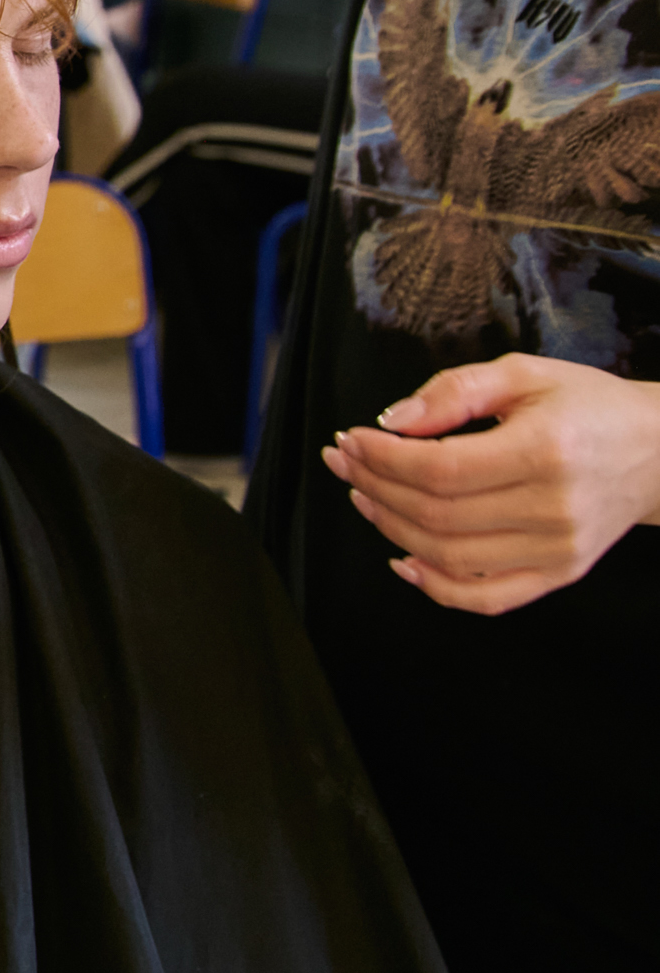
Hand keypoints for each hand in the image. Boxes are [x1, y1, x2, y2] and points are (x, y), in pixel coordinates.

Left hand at [321, 353, 659, 612]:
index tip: (350, 439)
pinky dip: (435, 587)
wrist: (658, 452)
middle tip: (344, 462)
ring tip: (364, 496)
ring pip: (450, 556)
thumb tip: (392, 421)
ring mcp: (557, 550)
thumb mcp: (524, 375)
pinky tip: (402, 558)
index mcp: (544, 451)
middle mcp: (552, 508)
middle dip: (375, 487)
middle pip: (436, 514)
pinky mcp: (558, 574)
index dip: (383, 458)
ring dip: (392, 529)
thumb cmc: (588, 405)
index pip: (440, 470)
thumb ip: (455, 391)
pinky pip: (485, 598)